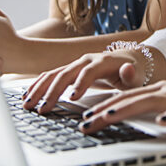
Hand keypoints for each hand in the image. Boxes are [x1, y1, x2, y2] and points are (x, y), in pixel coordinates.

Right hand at [22, 50, 147, 112]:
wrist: (130, 59)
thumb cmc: (134, 71)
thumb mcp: (137, 75)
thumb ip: (131, 75)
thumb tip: (128, 69)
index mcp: (102, 62)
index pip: (88, 72)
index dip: (80, 83)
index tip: (73, 98)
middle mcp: (86, 60)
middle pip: (66, 73)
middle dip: (53, 91)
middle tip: (44, 108)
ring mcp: (76, 64)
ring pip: (54, 74)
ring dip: (40, 88)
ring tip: (29, 104)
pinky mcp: (70, 70)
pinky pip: (51, 75)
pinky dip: (39, 85)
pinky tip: (28, 95)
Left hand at [76, 80, 165, 134]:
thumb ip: (152, 108)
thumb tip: (129, 115)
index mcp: (158, 91)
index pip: (125, 99)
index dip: (103, 108)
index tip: (85, 119)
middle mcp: (165, 92)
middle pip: (130, 100)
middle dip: (105, 111)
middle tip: (85, 123)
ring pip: (149, 102)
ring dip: (126, 109)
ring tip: (108, 118)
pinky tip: (162, 123)